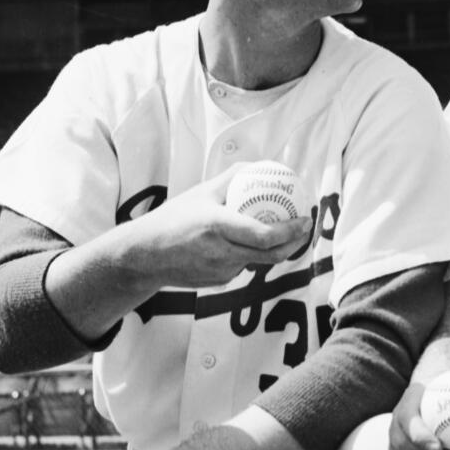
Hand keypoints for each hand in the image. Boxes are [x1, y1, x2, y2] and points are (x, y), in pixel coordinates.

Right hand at [126, 168, 312, 289]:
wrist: (145, 255)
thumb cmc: (172, 218)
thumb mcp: (200, 192)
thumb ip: (231, 178)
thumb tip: (258, 166)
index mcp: (217, 227)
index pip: (265, 236)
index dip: (291, 231)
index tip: (305, 219)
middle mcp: (221, 253)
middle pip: (271, 255)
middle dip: (295, 243)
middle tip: (304, 228)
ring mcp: (221, 272)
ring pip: (258, 261)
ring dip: (273, 248)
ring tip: (283, 231)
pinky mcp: (219, 283)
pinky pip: (242, 267)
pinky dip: (249, 255)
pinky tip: (245, 243)